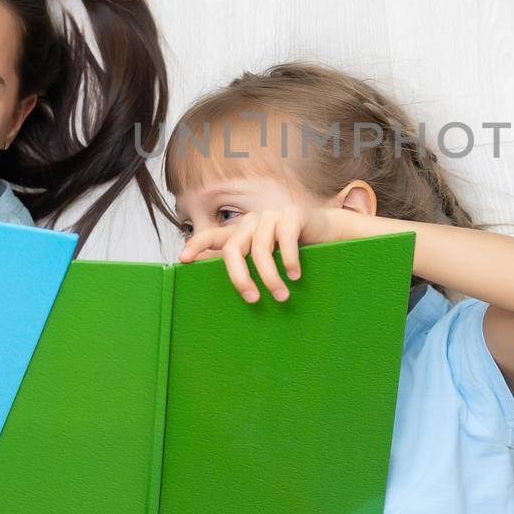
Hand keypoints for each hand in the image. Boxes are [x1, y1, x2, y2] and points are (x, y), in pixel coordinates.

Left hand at [178, 206, 343, 302]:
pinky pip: (285, 238)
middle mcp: (253, 221)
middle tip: (251, 300)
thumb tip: (238, 294)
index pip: (213, 235)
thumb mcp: (270, 261)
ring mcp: (272, 215)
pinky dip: (288, 259)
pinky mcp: (293, 213)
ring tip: (281, 296)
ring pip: (260, 248)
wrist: (330, 233)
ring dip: (270, 276)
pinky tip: (295, 275)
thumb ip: (251, 269)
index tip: (183, 259)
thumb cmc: (296, 252)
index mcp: (242, 232)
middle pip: (233, 249)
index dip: (197, 245)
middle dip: (239, 278)